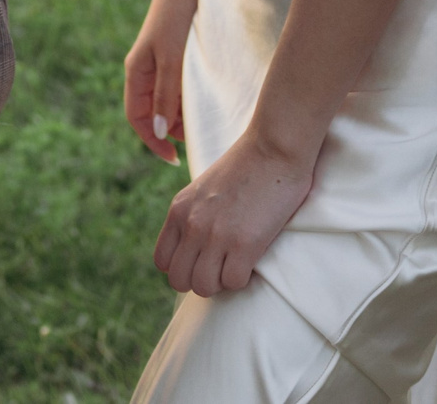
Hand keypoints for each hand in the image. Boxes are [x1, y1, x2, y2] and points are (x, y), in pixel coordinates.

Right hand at [123, 0, 194, 164]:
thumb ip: (166, 95)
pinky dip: (190, 99)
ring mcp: (159, 65)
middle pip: (153, 114)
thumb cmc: (176, 18)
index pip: (137, 119)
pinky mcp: (175, 58)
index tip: (174, 158)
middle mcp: (145, 72)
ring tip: (206, 115)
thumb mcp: (172, 59)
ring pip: (168, 103)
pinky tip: (208, 97)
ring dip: (183, 114)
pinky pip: (178, 89)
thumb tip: (159, 132)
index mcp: (136, 73)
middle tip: (198, 134)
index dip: (152, 142)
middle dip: (172, 130)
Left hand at [152, 125, 317, 295]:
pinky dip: (243, 278)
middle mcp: (192, 224)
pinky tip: (252, 261)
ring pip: (204, 287)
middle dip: (200, 280)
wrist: (274, 148)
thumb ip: (194, 214)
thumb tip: (195, 246)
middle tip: (221, 267)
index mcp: (179, 210)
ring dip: (221, 282)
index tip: (203, 261)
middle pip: (179, 280)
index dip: (183, 267)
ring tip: (237, 264)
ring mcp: (216, 235)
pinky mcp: (244, 244)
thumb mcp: (204, 189)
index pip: (162, 262)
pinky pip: (233, 283)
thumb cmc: (246, 167)